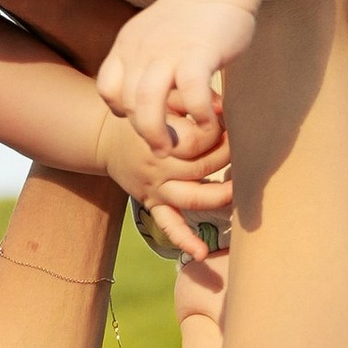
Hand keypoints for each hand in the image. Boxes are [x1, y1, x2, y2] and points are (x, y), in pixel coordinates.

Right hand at [90, 104, 233, 262]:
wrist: (105, 136)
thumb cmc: (141, 111)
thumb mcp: (160, 95)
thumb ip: (189, 96)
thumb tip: (222, 106)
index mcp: (159, 136)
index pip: (199, 138)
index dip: (219, 129)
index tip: (228, 121)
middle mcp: (158, 166)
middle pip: (202, 168)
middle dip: (226, 156)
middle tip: (241, 147)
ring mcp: (155, 188)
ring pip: (192, 198)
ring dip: (219, 196)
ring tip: (239, 190)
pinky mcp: (151, 203)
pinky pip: (168, 224)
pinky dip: (184, 240)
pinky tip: (201, 253)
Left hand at [95, 0, 257, 147]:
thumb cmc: (187, 20)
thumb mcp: (150, 37)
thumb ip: (143, 64)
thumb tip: (149, 103)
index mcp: (126, 46)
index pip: (107, 88)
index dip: (121, 110)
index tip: (144, 116)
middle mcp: (141, 50)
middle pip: (127, 102)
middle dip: (144, 132)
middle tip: (162, 149)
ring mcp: (168, 51)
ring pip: (147, 101)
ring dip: (158, 132)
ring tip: (176, 146)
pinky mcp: (198, 52)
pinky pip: (191, 91)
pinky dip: (197, 112)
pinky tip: (208, 121)